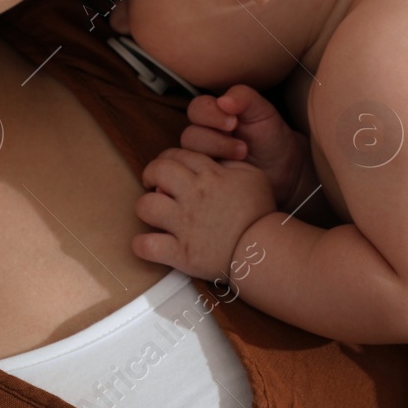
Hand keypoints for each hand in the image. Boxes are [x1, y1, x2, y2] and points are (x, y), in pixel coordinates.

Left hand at [132, 148, 275, 280]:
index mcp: (211, 175)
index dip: (169, 158)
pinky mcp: (181, 252)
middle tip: (153, 183)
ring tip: (152, 212)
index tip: (169, 168)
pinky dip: (142, 245)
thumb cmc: (260, 213)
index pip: (178, 154)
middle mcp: (194, 196)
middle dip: (150, 174)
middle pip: (157, 170)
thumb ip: (229, 164)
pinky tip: (147, 243)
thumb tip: (211, 161)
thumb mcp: (253, 177)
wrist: (265, 250)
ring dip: (145, 207)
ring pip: (146, 205)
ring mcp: (185, 224)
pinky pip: (147, 245)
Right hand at [180, 85, 310, 208]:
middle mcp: (204, 136)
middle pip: (189, 135)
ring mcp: (203, 160)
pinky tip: (231, 173)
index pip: (197, 109)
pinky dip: (209, 175)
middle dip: (214, 140)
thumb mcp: (263, 112)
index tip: (234, 122)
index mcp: (214, 116)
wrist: (285, 169)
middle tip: (242, 147)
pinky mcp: (206, 180)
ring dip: (216, 156)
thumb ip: (244, 97)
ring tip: (242, 158)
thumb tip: (223, 100)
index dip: (210, 114)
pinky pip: (194, 178)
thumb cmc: (271, 136)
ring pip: (189, 157)